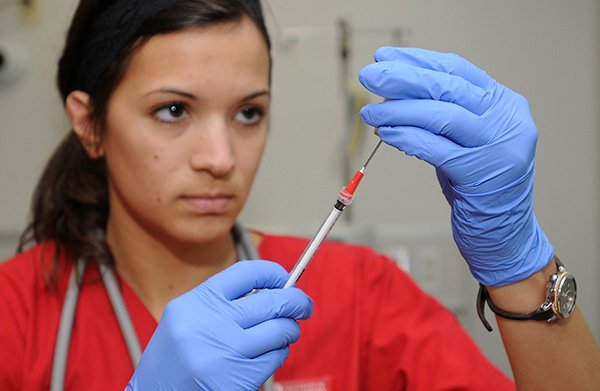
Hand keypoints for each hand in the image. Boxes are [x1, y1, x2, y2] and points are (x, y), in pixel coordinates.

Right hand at [127, 260, 312, 389]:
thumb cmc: (174, 360)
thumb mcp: (186, 319)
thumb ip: (221, 303)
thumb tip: (272, 289)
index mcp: (196, 303)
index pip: (246, 273)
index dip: (273, 272)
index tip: (285, 279)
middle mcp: (210, 324)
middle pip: (272, 301)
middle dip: (297, 302)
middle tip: (304, 306)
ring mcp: (225, 352)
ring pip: (280, 330)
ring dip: (289, 331)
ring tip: (285, 334)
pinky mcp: (237, 378)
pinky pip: (275, 358)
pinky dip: (279, 355)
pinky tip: (269, 355)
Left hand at [358, 47, 552, 286]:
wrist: (503, 234)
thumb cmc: (478, 186)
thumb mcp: (465, 141)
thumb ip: (440, 116)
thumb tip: (393, 97)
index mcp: (505, 104)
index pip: (457, 71)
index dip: (418, 62)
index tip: (386, 58)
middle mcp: (507, 120)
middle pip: (448, 87)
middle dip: (403, 79)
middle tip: (370, 76)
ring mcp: (499, 146)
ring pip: (441, 115)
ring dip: (398, 110)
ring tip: (370, 112)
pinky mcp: (482, 174)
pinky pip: (435, 148)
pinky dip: (406, 137)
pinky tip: (386, 133)